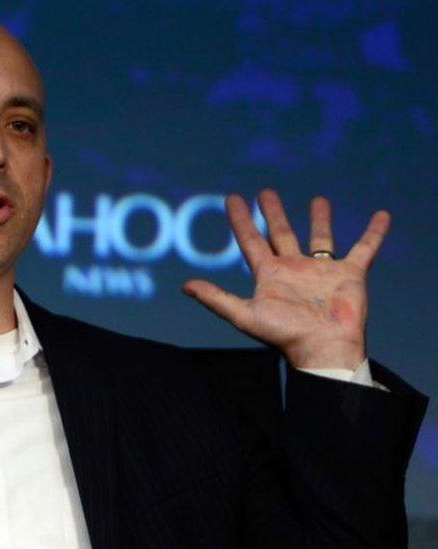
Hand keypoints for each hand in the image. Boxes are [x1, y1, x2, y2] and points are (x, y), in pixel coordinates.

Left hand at [182, 189, 389, 370]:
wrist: (323, 348)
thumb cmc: (284, 335)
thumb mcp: (244, 315)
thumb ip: (216, 298)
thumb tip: (184, 286)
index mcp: (269, 274)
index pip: (250, 239)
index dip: (240, 219)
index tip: (231, 198)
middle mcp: (294, 269)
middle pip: (281, 233)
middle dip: (272, 213)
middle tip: (265, 192)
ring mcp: (322, 270)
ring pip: (319, 237)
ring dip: (319, 219)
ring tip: (318, 199)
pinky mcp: (349, 273)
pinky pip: (364, 247)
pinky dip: (374, 232)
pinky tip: (381, 215)